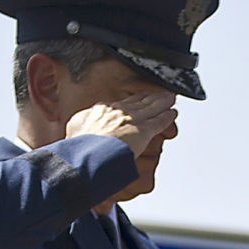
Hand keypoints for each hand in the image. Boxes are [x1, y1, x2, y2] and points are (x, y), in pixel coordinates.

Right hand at [63, 87, 177, 155]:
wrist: (87, 154)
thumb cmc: (80, 146)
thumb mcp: (74, 128)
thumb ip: (82, 122)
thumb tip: (80, 124)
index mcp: (103, 109)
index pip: (122, 103)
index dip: (133, 100)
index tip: (138, 98)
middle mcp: (119, 111)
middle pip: (139, 101)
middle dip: (151, 97)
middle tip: (160, 93)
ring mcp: (132, 120)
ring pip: (151, 107)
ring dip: (162, 102)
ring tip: (170, 98)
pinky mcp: (142, 131)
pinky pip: (158, 122)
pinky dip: (167, 117)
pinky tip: (173, 113)